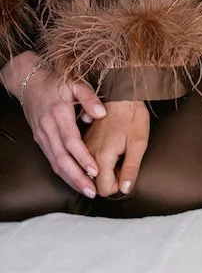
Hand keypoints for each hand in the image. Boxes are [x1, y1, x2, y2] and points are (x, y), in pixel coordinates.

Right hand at [1, 50, 106, 197]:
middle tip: (92, 191)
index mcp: (58, 114)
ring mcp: (42, 136)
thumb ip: (89, 97)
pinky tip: (75, 180)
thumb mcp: (75, 82)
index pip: (71, 141)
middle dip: (77, 177)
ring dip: (70, 179)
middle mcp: (48, 128)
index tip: (95, 170)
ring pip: (55, 163)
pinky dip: (63, 173)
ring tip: (87, 191)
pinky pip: (52, 160)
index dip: (83, 157)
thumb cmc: (57, 81)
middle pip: (61, 159)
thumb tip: (102, 113)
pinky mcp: (40, 140)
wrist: (29, 82)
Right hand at [84, 100, 149, 196]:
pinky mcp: (82, 141)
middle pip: (91, 184)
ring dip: (98, 175)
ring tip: (115, 160)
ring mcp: (82, 147)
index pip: (103, 188)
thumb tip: (125, 190)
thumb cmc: (132, 115)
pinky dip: (91, 166)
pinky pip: (82, 162)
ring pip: (84, 174)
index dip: (117, 185)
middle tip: (121, 165)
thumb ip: (131, 167)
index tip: (125, 171)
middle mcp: (87, 152)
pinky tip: (105, 155)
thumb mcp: (139, 141)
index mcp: (101, 154)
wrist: (121, 93)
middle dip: (107, 181)